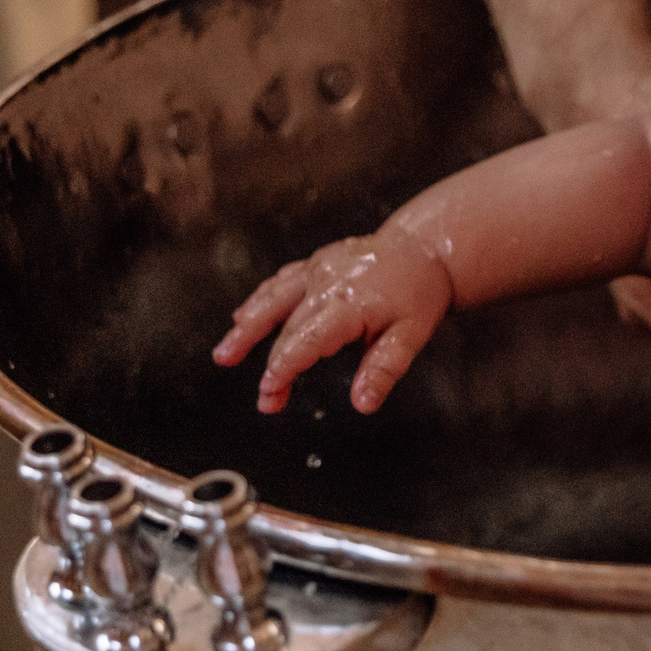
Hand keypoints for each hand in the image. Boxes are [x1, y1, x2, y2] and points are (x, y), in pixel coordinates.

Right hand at [213, 235, 452, 414]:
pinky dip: (261, 299)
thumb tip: (364, 402)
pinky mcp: (316, 262)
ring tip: (225, 353)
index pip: (305, 341)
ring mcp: (318, 269)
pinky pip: (282, 282)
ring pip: (272, 298)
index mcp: (349, 303)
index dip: (284, 368)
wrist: (425, 248)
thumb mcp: (411, 336)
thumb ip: (384, 369)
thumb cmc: (419, 292)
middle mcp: (326, 283)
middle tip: (264, 400)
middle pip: (286, 327)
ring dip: (247, 326)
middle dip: (271, 365)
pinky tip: (246, 315)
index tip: (269, 393)